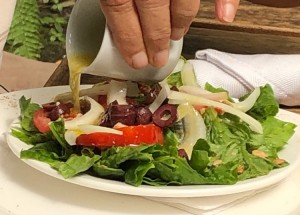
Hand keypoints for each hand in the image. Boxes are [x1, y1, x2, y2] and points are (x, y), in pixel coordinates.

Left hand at [99, 0, 239, 68]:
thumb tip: (104, 23)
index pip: (120, 7)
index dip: (129, 38)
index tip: (136, 61)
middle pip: (154, 9)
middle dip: (157, 39)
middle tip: (157, 57)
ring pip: (185, 0)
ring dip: (182, 22)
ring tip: (176, 35)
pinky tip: (224, 18)